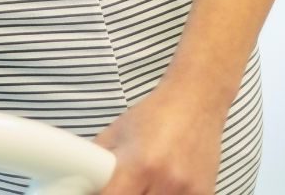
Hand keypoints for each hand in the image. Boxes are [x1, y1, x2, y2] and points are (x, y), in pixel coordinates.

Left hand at [92, 83, 223, 194]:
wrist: (197, 100)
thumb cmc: (157, 114)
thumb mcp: (117, 133)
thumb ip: (98, 161)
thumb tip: (80, 180)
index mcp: (140, 164)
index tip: (98, 190)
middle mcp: (166, 181)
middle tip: (123, 186)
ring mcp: (188, 191)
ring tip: (145, 183)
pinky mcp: (204, 194)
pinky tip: (166, 185)